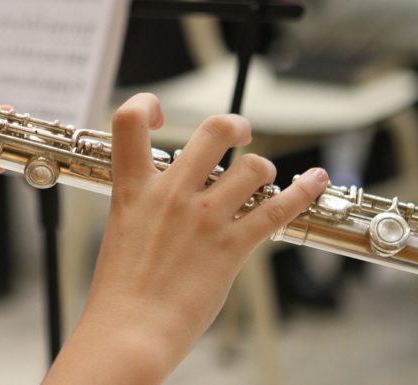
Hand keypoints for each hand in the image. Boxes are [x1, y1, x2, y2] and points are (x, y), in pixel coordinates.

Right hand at [44, 93, 328, 383]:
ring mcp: (204, 218)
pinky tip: (314, 179)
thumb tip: (171, 191)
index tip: (161, 115)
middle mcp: (171, 194)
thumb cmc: (121, 288)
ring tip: (257, 182)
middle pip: (214, 130)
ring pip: (254, 167)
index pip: (128, 120)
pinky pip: (277, 208)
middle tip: (238, 134)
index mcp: (133, 188)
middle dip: (234, 125)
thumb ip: (145, 203)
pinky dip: (303, 190)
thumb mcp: (122, 230)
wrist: (129, 329)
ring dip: (262, 170)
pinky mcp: (231, 246)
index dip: (147, 104)